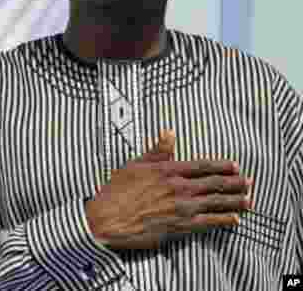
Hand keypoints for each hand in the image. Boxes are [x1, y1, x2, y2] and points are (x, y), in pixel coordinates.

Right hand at [85, 129, 252, 250]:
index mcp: (167, 170)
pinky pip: (208, 222)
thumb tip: (168, 133)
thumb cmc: (116, 192)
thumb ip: (156, 152)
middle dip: (234, 182)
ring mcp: (181, 207)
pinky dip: (224, 220)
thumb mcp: (134, 165)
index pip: (201, 166)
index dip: (221, 165)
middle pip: (214, 183)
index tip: (234, 166)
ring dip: (235, 200)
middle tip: (249, 182)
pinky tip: (234, 219)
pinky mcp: (180, 225)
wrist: (109, 219)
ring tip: (249, 199)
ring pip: (216, 202)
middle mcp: (178, 187)